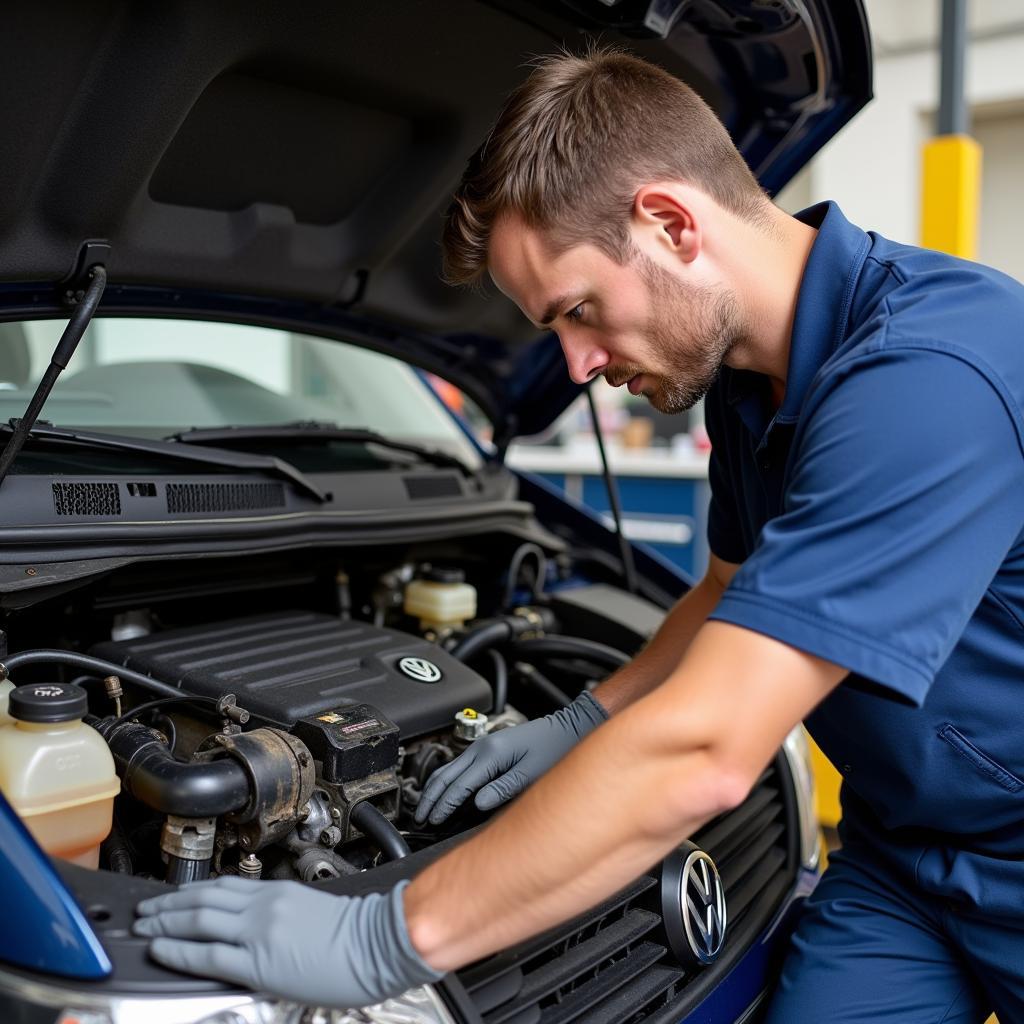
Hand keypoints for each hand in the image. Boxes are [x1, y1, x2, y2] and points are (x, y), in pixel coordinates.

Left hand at [133, 875, 441, 1009]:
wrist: (380, 941)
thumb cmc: (358, 933)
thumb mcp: (314, 911)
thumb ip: (283, 912)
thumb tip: (259, 924)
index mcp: (278, 893)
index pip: (223, 886)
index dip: (191, 892)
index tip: (172, 897)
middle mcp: (264, 906)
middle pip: (203, 899)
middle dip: (168, 904)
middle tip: (144, 909)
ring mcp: (259, 932)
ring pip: (199, 920)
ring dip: (165, 922)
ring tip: (144, 925)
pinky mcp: (259, 961)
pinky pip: (209, 954)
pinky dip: (179, 950)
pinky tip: (161, 948)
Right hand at [414, 690, 606, 824]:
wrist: (567, 728)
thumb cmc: (554, 749)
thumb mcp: (532, 773)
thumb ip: (503, 788)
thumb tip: (477, 803)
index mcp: (491, 754)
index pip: (459, 785)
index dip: (444, 805)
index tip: (433, 821)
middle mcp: (482, 748)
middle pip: (445, 775)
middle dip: (430, 798)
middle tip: (419, 818)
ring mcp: (482, 746)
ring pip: (448, 769)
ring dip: (434, 789)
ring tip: (425, 809)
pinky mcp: (487, 749)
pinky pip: (458, 767)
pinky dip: (446, 781)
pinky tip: (443, 792)